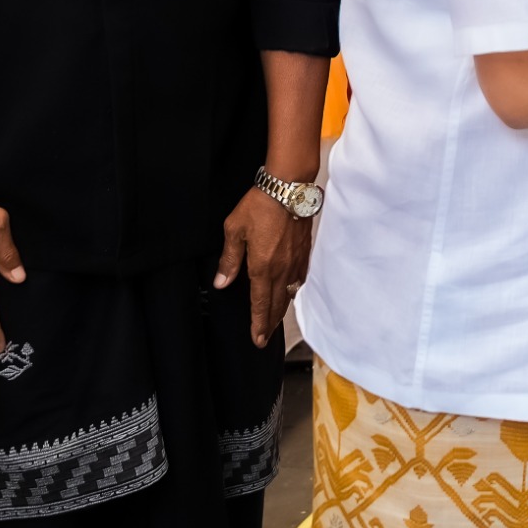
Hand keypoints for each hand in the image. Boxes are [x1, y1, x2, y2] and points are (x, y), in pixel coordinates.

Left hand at [217, 186, 312, 346]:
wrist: (289, 188)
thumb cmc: (260, 206)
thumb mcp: (234, 231)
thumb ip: (229, 259)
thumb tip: (222, 282)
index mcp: (262, 267)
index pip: (260, 303)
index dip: (258, 324)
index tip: (258, 339)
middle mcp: (282, 268)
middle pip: (277, 303)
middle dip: (270, 322)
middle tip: (265, 338)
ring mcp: (296, 261)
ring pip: (290, 292)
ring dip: (281, 308)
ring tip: (275, 319)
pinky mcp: (304, 251)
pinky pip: (300, 277)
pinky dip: (294, 289)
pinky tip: (291, 290)